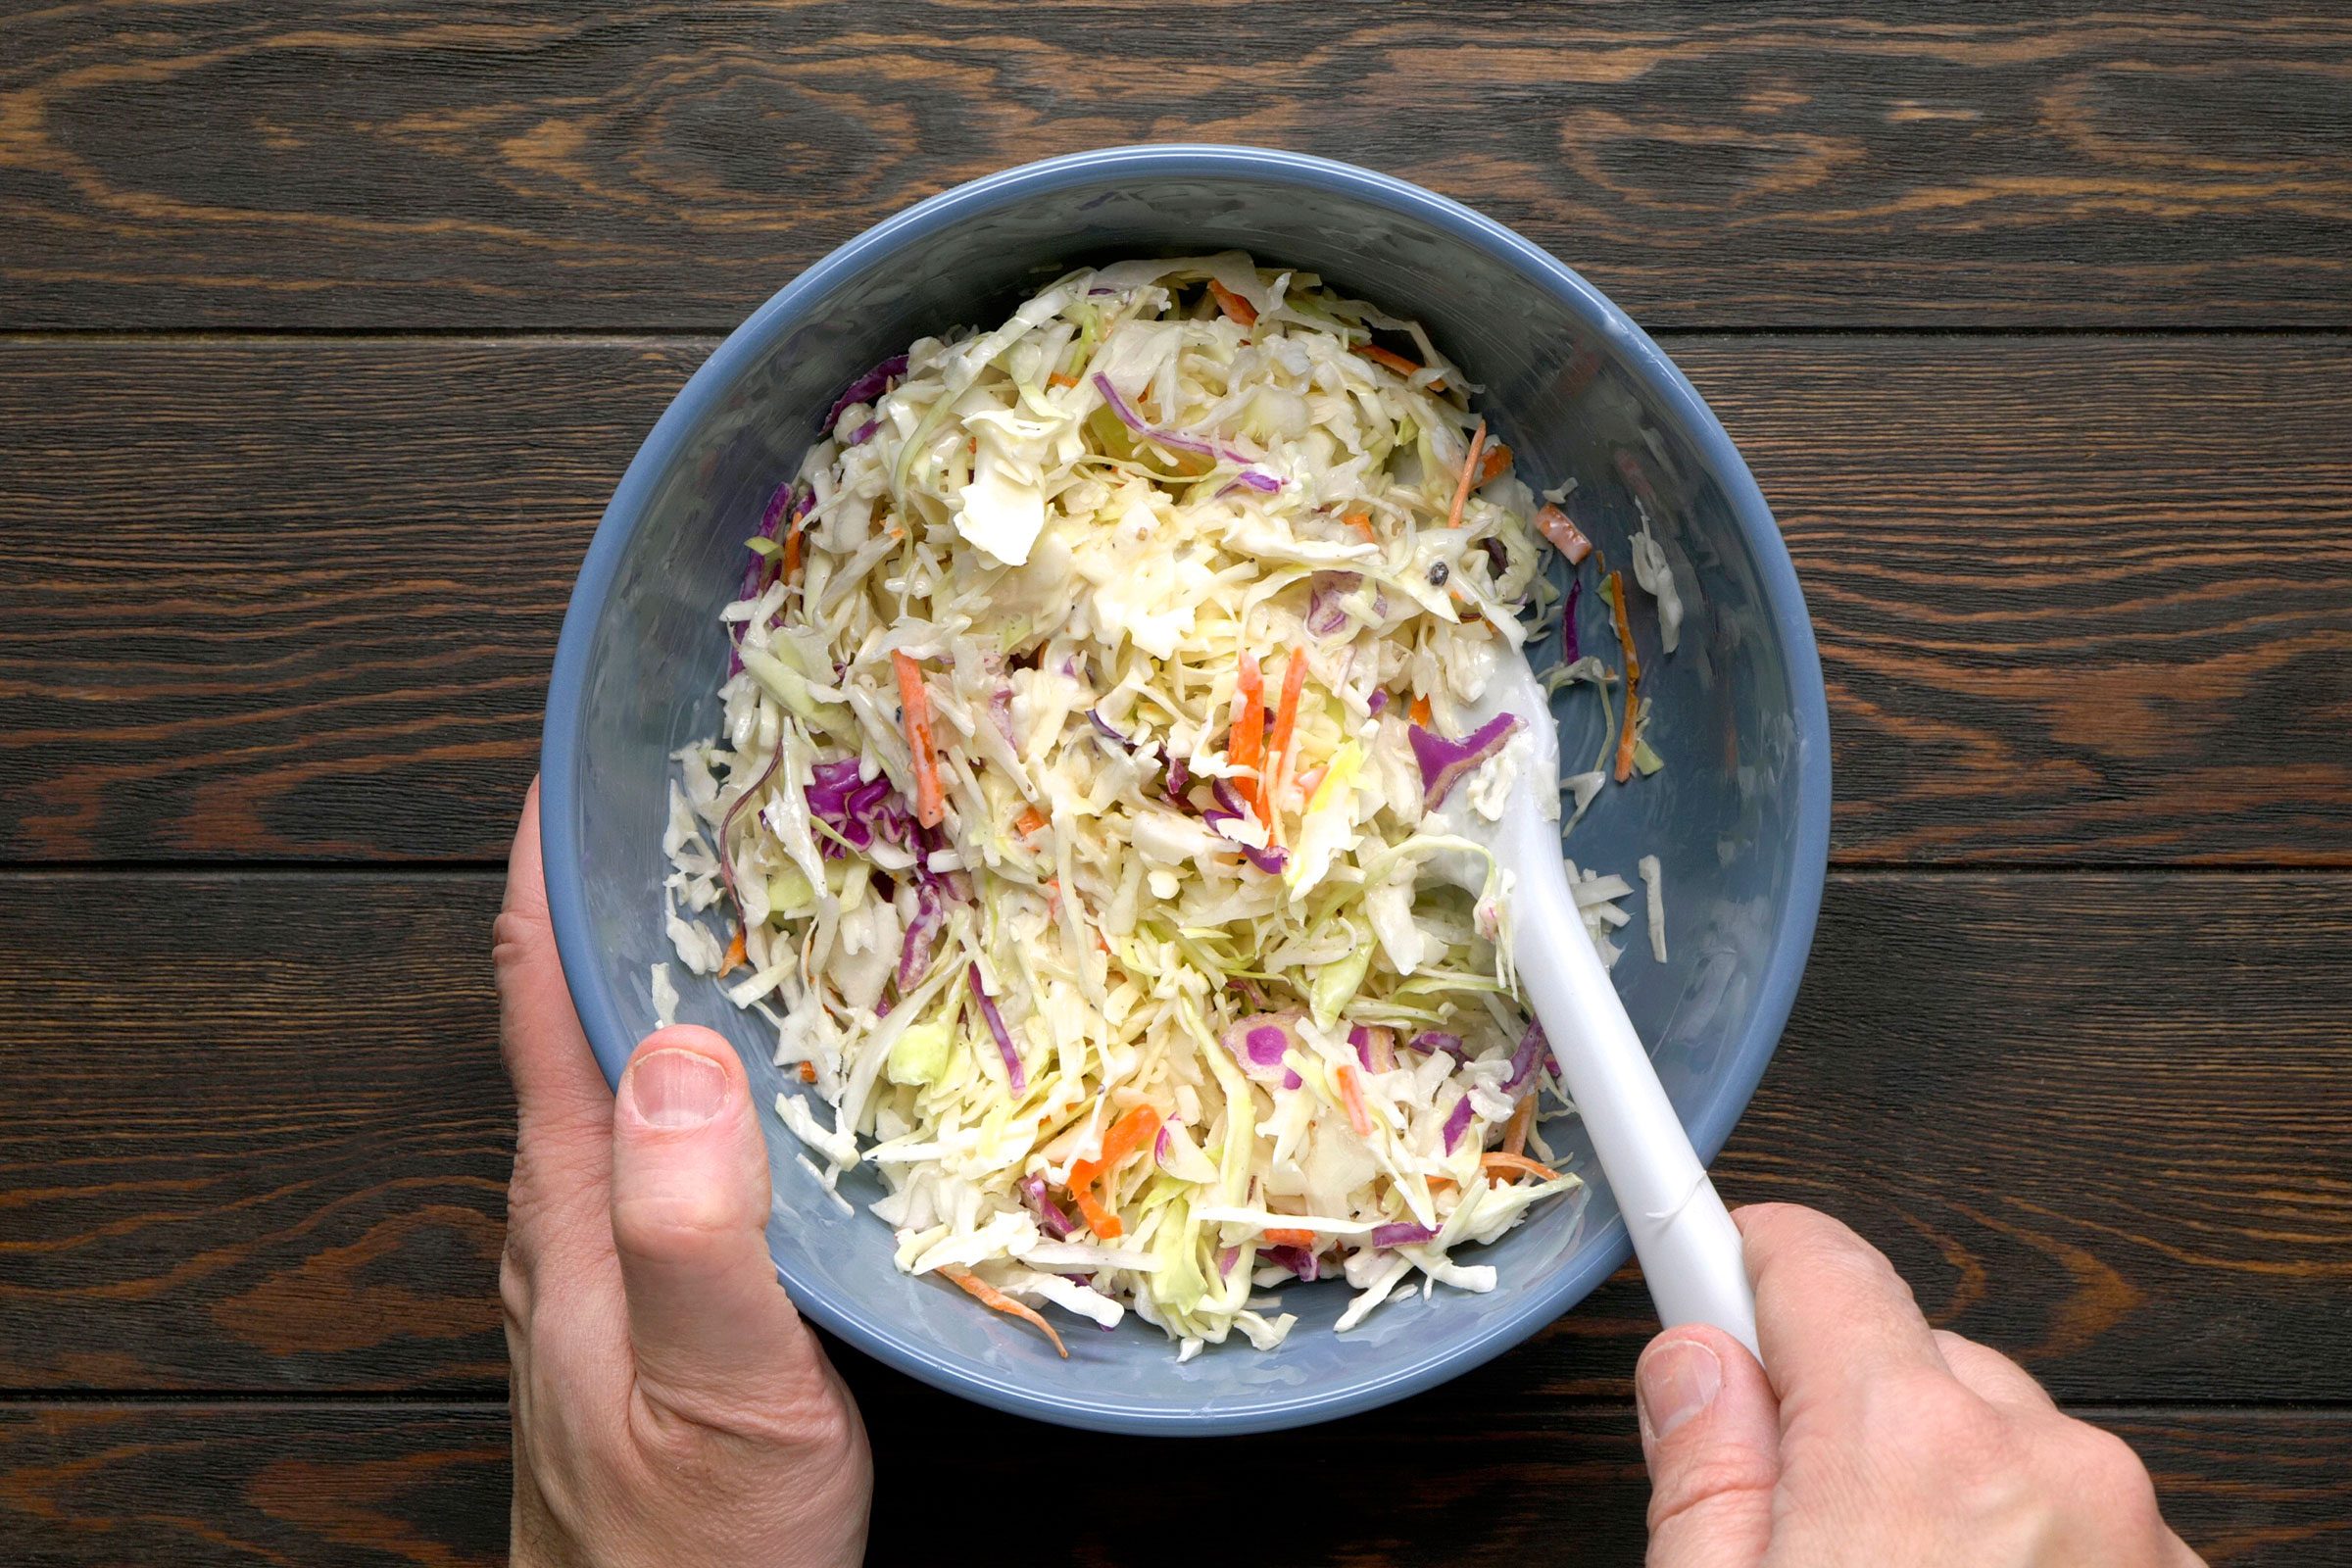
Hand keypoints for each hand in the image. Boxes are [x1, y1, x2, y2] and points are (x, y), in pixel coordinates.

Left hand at [495, 781, 871, 1567]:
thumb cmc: (690, 1548)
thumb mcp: (710, 1386)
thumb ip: (694, 1227)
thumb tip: (686, 1043)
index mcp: (575, 1193)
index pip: (544, 986)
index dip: (555, 857)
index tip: (595, 743)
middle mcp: (582, 1198)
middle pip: (589, 1002)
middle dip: (636, 877)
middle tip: (730, 775)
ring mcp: (621, 1245)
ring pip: (644, 1060)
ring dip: (689, 958)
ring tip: (781, 877)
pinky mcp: (672, 1286)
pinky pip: (689, 1128)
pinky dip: (735, 1051)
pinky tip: (807, 1052)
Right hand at [1638, 1204, 2200, 1567]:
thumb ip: (1701, 1476)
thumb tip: (1694, 1367)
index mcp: (1909, 1451)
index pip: (1815, 1266)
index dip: (1737, 1252)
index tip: (1699, 1236)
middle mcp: (2045, 1463)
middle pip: (1913, 1362)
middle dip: (1845, 1409)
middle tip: (1789, 1513)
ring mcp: (2133, 1528)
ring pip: (2004, 1440)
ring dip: (1946, 1484)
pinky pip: (2079, 1513)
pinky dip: (2027, 1544)